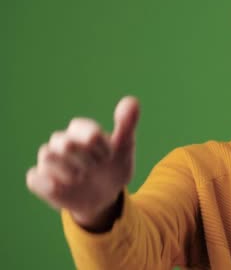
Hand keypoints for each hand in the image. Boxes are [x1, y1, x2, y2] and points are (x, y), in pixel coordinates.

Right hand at [26, 96, 139, 229]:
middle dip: (86, 159)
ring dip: (69, 172)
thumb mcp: (125, 147)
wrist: (105, 196)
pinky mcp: (40, 181)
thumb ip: (127, 124)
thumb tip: (132, 100)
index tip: (109, 156)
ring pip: (47, 156)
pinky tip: (61, 187)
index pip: (82, 127)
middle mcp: (61, 142)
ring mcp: (49, 161)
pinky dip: (48, 184)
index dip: (98, 144)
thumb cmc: (113, 167)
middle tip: (96, 168)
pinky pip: (34, 178)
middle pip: (65, 142)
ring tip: (81, 179)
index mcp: (81, 131)